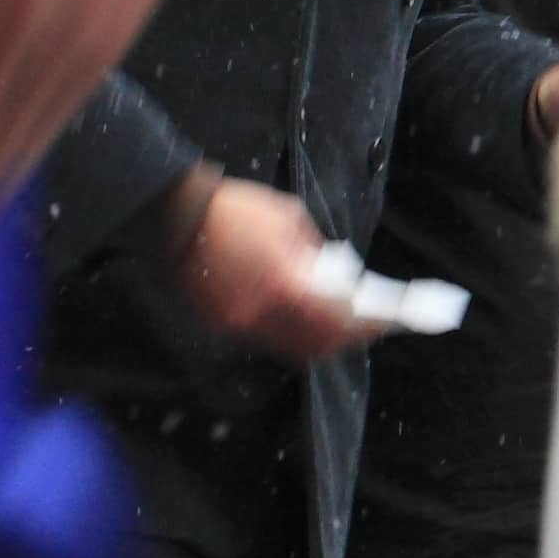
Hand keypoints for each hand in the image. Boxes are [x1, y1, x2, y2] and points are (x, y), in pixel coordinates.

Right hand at [180, 174, 373, 361]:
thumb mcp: (290, 219)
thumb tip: (332, 272)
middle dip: (343, 339)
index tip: (380, 321)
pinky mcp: (222, 323)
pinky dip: (286, 330)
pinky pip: (264, 336)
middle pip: (316, 345)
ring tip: (332, 322)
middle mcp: (264, 313)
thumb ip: (315, 250)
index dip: (364, 326)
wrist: (178, 217)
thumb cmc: (236, 211)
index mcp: (286, 284)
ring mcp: (240, 323)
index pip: (337, 322)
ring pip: (289, 347)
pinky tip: (295, 312)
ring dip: (315, 338)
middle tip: (360, 326)